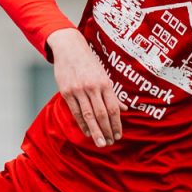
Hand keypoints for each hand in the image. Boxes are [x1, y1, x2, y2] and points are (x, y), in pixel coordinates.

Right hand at [50, 29, 123, 147]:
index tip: (118, 135)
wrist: (69, 48)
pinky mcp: (66, 92)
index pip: (113, 108)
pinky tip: (87, 132)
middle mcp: (92, 87)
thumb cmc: (89, 63)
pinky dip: (82, 123)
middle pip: (101, 114)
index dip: (116, 124)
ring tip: (99, 143)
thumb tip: (125, 109)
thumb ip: (113, 94)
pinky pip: (75, 111)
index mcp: (105, 83)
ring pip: (88, 115)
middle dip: (106, 131)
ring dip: (95, 131)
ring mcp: (79, 90)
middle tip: (109, 143)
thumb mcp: (103, 76)